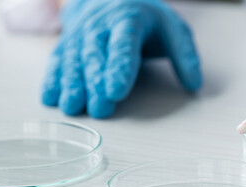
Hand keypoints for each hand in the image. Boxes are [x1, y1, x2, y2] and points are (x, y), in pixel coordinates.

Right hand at [42, 0, 201, 117]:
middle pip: (95, 55)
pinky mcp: (67, 43)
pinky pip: (58, 60)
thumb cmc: (146, 19)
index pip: (123, 44)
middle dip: (96, 83)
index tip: (118, 90)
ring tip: (73, 107)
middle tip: (101, 108)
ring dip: (72, 84)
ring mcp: (81, 34)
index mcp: (128, 19)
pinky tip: (50, 97)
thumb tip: (194, 83)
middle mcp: (100, 25)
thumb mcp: (173, 29)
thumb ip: (185, 55)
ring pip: (74, 59)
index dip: (120, 67)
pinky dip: (53, 79)